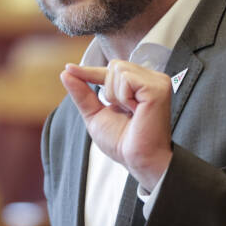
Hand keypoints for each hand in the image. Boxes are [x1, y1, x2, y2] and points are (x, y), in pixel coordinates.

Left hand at [61, 61, 172, 190]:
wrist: (138, 159)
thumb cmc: (123, 143)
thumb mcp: (95, 114)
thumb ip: (82, 93)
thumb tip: (66, 73)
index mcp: (138, 85)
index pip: (111, 69)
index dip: (90, 71)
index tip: (69, 68)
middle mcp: (150, 80)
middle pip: (114, 66)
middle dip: (109, 91)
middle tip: (124, 112)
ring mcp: (157, 82)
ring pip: (119, 70)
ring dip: (116, 95)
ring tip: (131, 112)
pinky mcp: (158, 87)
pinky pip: (127, 79)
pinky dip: (124, 97)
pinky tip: (136, 110)